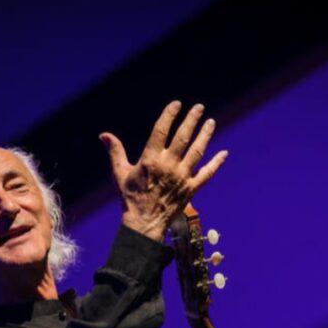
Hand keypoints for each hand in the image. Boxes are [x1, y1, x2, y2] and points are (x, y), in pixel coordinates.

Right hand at [99, 100, 227, 240]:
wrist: (144, 223)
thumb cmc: (130, 198)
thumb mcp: (120, 174)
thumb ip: (115, 152)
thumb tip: (104, 135)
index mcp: (150, 159)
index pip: (162, 130)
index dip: (170, 115)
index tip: (177, 104)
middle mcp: (168, 165)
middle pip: (183, 137)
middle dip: (192, 119)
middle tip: (199, 107)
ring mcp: (182, 177)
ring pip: (198, 151)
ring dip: (205, 135)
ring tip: (211, 122)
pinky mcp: (191, 189)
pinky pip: (207, 174)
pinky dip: (216, 163)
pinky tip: (224, 153)